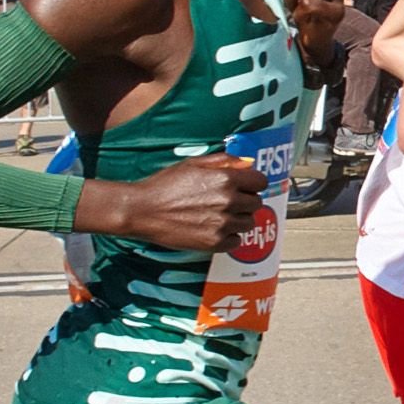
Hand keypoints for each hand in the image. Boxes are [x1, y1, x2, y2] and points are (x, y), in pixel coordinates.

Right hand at [112, 153, 266, 254]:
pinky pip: (236, 241)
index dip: (254, 183)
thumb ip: (223, 161)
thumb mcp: (194, 164)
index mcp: (225, 179)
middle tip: (230, 202)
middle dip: (246, 201)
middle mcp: (228, 201)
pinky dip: (229, 236)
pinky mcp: (214, 243)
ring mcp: (222, 224)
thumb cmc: (166, 184)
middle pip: (256, 203)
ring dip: (239, 219)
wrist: (143, 210)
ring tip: (220, 216)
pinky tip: (214, 229)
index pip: (260, 181)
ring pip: (249, 223)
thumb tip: (246, 162)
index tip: (246, 186)